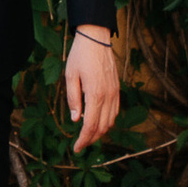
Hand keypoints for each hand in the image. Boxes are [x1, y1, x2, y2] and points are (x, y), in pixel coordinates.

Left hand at [65, 29, 121, 154]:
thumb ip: (73, 99)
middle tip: (79, 145)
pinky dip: (107, 121)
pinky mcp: (117, 89)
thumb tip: (75, 119)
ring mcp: (115, 93)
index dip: (83, 140)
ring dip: (99, 132)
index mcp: (95, 94)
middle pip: (102, 127)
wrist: (96, 38)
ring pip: (110, 121)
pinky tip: (98, 122)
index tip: (76, 148)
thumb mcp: (70, 76)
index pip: (90, 126)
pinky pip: (115, 111)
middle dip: (91, 139)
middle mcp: (108, 96)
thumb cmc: (80, 55)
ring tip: (87, 135)